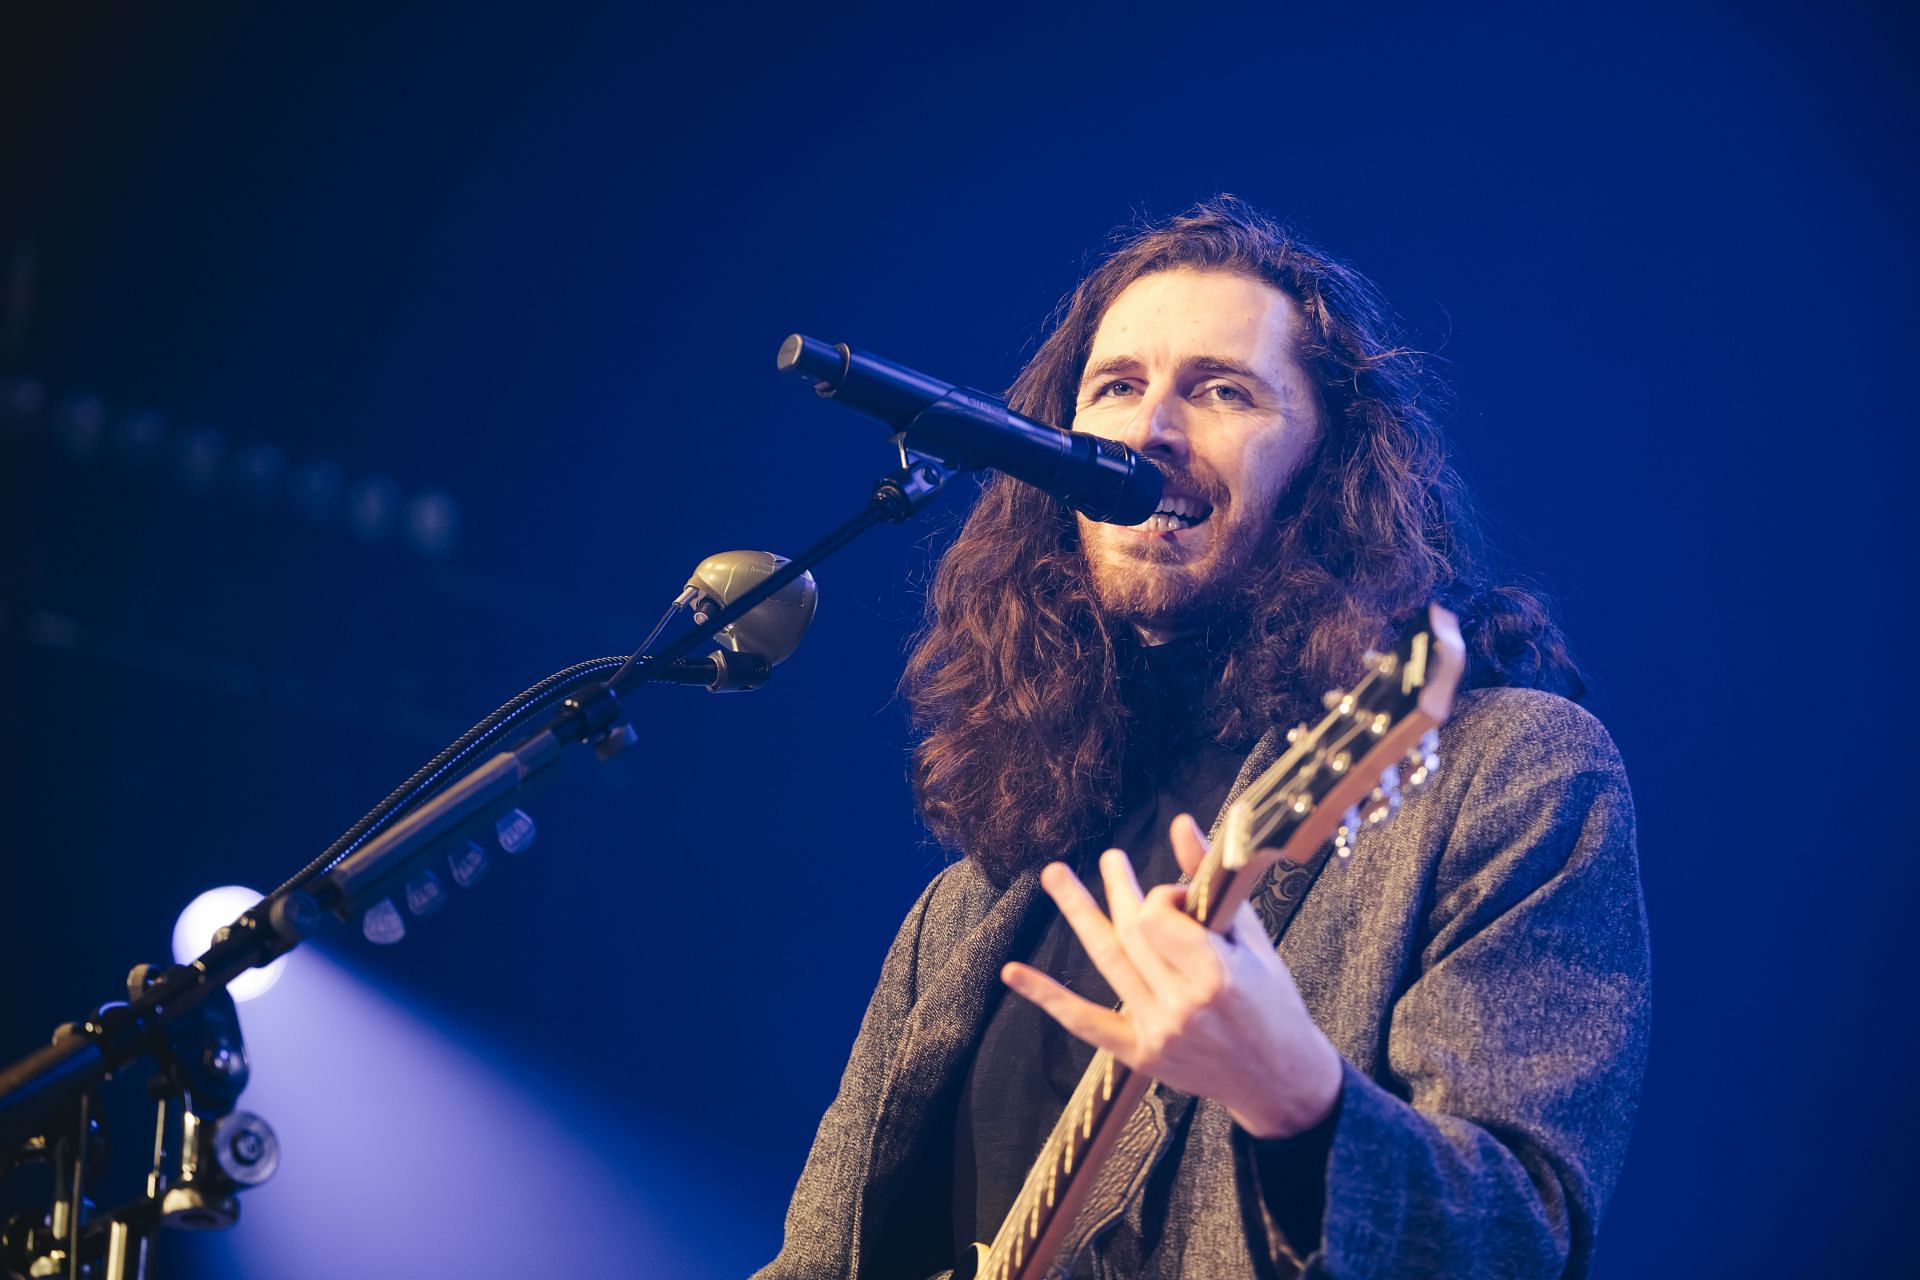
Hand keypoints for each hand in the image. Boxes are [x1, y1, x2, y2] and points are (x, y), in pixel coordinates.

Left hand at [1001, 813, 1341, 1138]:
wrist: (1279, 1079)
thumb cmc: (1273, 1001)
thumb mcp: (1252, 938)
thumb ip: (1213, 882)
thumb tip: (1182, 824)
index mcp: (1216, 975)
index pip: (1160, 917)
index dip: (1165, 897)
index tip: (1186, 898)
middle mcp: (1181, 1006)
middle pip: (1132, 933)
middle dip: (1122, 892)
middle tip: (1111, 860)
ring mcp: (1156, 1032)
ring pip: (1108, 961)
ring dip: (1079, 912)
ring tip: (1056, 875)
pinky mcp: (1139, 1054)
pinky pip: (1084, 1022)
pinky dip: (1046, 996)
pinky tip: (1013, 972)